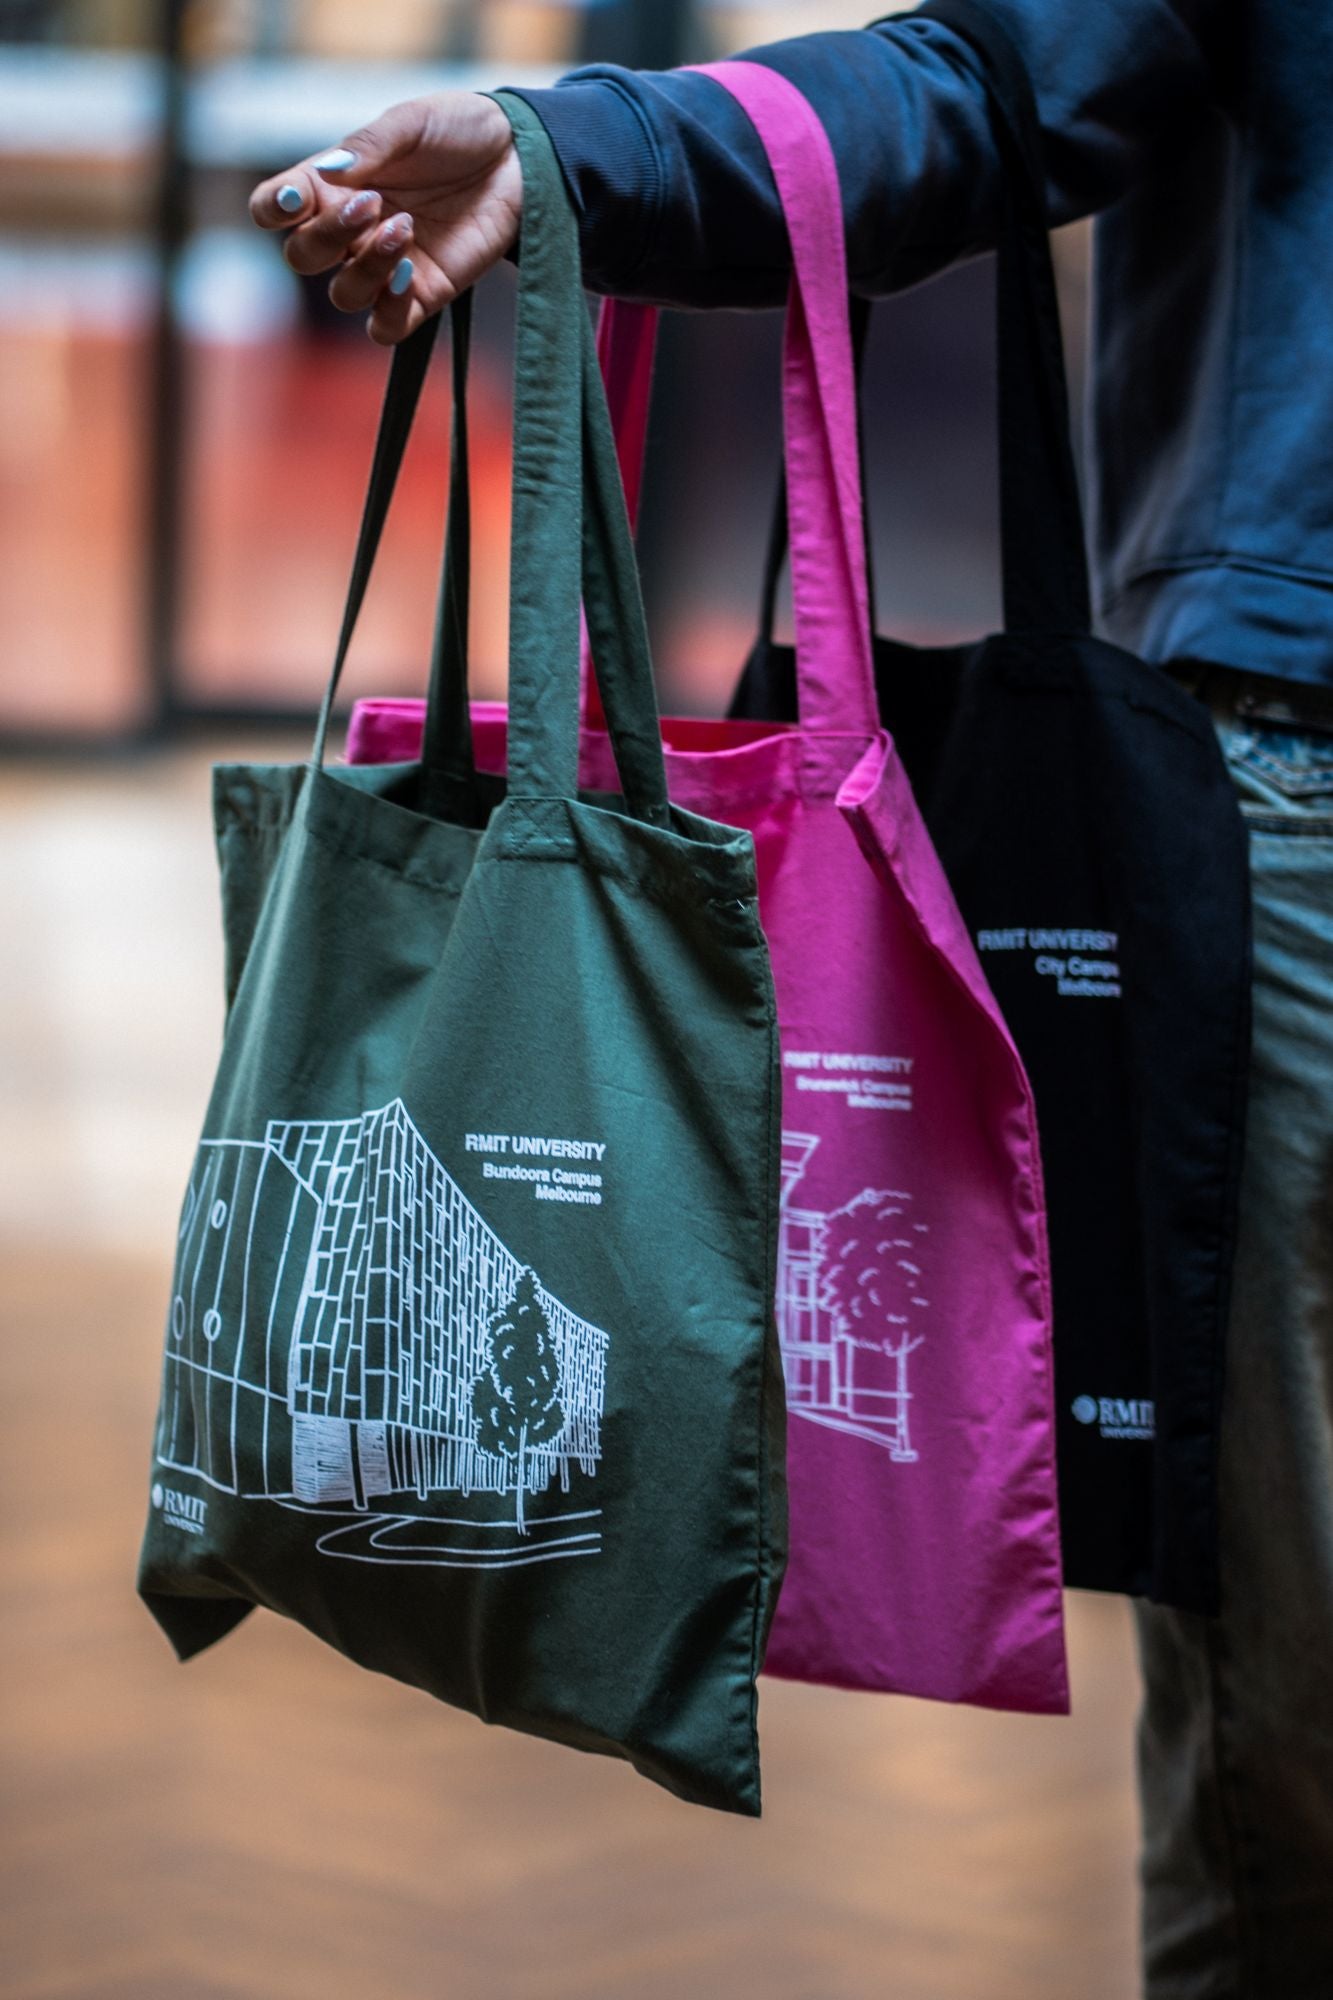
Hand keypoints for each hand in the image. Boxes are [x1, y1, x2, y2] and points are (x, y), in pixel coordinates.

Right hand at [249, 92, 522, 343]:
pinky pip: (386, 327)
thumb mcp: (410, 123)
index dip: (273, 210)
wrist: (520, 156)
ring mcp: (385, 266)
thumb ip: (367, 148)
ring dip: (367, 267)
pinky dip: (389, 311)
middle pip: (304, 257)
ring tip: (405, 228)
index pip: (276, 208)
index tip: (297, 198)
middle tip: (371, 204)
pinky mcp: (423, 294)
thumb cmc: (459, 130)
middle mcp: (352, 230)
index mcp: (334, 184)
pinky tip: (411, 275)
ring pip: (344, 295)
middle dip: (327, 237)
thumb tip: (330, 175)